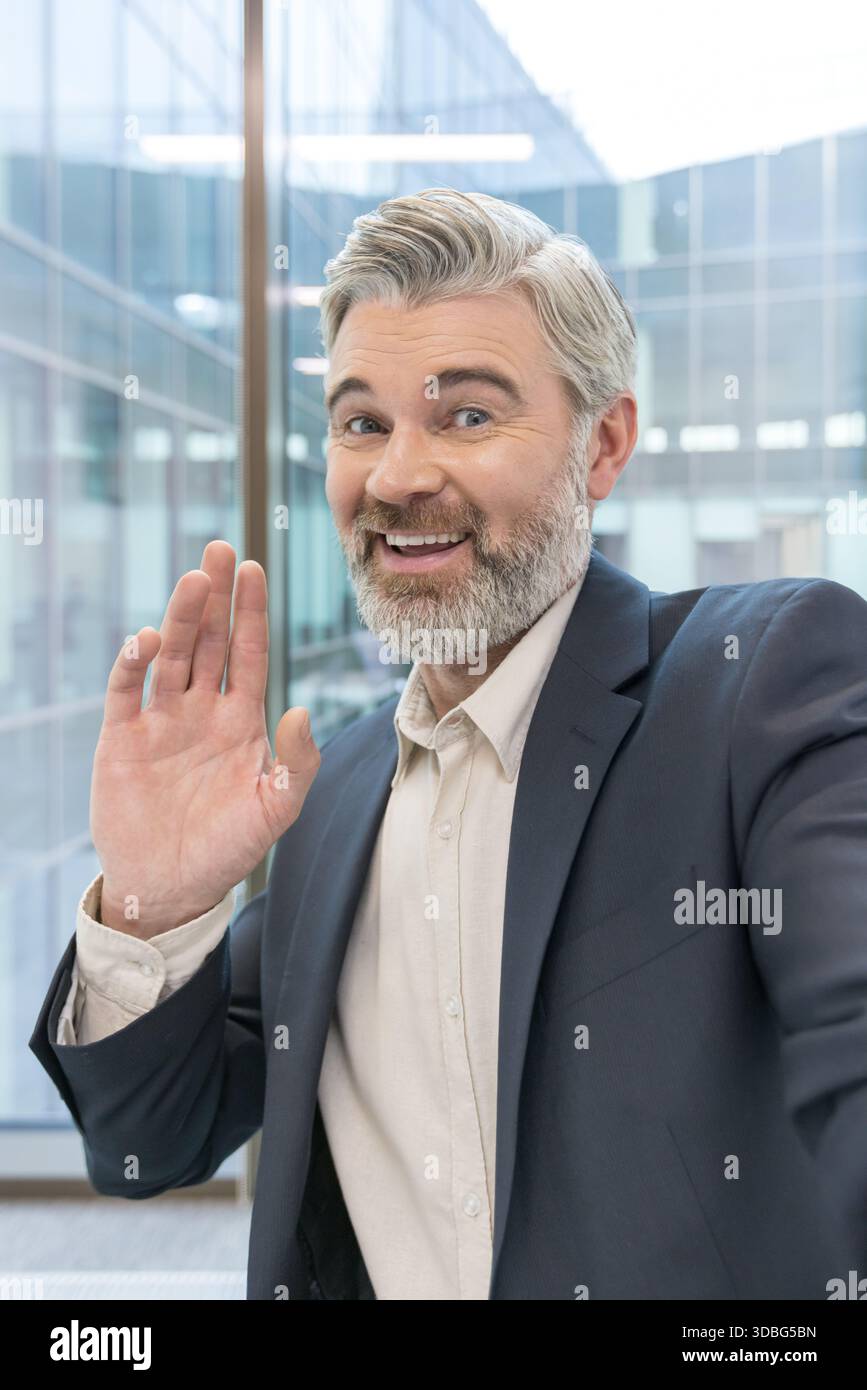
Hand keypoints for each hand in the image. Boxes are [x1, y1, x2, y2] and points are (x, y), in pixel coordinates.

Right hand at [90, 541, 319, 936]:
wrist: (171, 889)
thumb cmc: (228, 851)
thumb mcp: (276, 810)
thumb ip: (296, 763)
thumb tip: (300, 709)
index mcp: (241, 721)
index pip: (249, 653)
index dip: (250, 613)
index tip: (254, 569)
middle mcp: (201, 710)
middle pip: (209, 641)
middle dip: (215, 597)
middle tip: (220, 550)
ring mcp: (160, 721)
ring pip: (171, 656)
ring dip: (181, 617)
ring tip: (193, 580)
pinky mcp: (122, 739)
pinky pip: (126, 692)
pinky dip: (132, 664)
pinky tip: (146, 639)